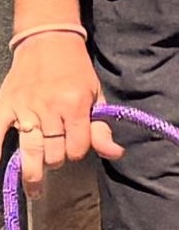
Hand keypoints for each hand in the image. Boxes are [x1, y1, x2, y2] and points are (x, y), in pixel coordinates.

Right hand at [0, 32, 122, 198]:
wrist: (48, 41)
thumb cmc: (76, 71)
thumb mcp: (96, 98)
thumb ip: (101, 128)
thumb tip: (116, 154)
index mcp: (74, 105)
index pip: (77, 147)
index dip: (78, 151)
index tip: (75, 144)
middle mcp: (48, 107)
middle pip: (53, 152)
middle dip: (57, 159)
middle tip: (56, 153)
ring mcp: (24, 106)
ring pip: (31, 148)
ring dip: (34, 169)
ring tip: (35, 188)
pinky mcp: (4, 103)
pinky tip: (0, 165)